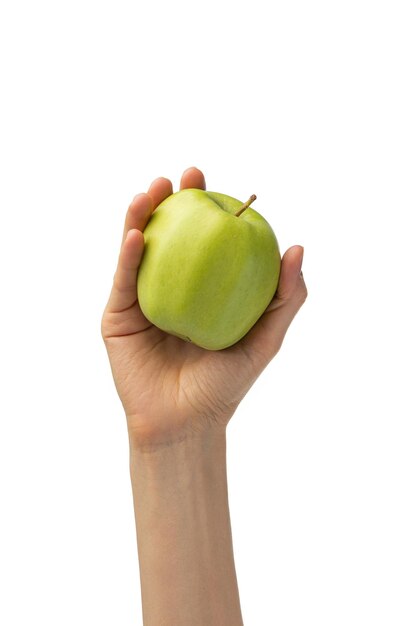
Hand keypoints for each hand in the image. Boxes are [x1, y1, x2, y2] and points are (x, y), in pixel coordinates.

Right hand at [101, 167, 306, 448]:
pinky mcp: (117, 314)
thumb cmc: (225, 385)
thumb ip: (285, 299)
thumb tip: (298, 246)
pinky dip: (129, 254)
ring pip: (139, 249)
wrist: (185, 423)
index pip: (206, 242)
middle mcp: (170, 288)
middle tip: (185, 175)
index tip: (222, 186)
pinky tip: (138, 233)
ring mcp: (141, 298)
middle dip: (174, 200)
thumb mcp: (264, 340)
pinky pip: (124, 278)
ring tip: (154, 189)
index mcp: (202, 290)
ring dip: (142, 214)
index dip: (211, 210)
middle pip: (170, 236)